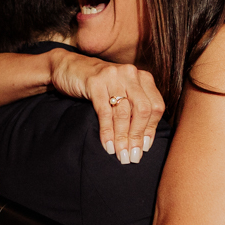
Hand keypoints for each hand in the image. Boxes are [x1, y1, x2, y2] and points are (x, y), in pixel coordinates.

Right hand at [49, 52, 164, 163]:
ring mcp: (113, 76)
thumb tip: (143, 142)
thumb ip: (134, 109)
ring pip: (124, 112)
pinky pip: (105, 112)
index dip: (151, 130)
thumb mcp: (121, 93)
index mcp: (142, 77)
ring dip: (122, 138)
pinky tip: (108, 146)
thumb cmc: (99, 86)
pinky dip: (107, 132)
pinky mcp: (95, 82)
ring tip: (121, 155)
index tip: (144, 148)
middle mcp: (131, 74)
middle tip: (132, 157)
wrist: (69, 68)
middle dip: (137, 136)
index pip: (156, 106)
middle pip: (143, 110)